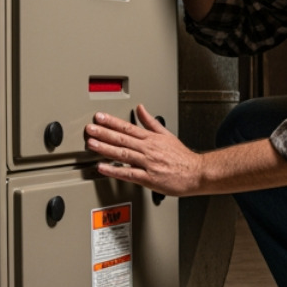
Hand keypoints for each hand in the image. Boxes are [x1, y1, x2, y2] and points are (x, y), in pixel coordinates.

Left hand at [85, 105, 202, 196]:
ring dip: (105, 148)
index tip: (99, 117)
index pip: (128, 127)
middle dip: (104, 133)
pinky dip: (114, 170)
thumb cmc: (182, 157)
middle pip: (122, 139)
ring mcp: (148, 163)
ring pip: (123, 154)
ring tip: (91, 144)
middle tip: (89, 129)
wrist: (196, 173)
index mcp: (152, 138)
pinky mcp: (149, 178)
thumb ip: (151, 121)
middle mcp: (148, 149)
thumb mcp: (167, 134)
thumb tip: (140, 108)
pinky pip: (129, 173)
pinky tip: (103, 167)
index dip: (112, 121)